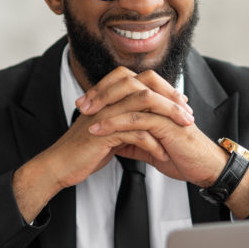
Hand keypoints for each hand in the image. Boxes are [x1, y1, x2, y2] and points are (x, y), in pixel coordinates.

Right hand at [13, 67, 198, 221]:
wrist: (60, 166)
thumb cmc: (85, 150)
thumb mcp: (110, 129)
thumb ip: (126, 119)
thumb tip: (149, 117)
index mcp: (109, 97)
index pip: (142, 81)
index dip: (164, 89)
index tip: (182, 102)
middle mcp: (107, 100)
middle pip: (146, 88)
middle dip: (171, 100)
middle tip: (188, 115)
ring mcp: (104, 114)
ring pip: (144, 105)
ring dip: (168, 118)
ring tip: (183, 131)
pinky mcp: (103, 133)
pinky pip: (136, 132)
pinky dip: (153, 143)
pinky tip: (162, 154)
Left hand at [79, 68, 227, 188]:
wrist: (201, 168)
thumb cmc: (180, 155)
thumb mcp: (148, 146)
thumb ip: (132, 138)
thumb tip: (112, 140)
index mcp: (157, 100)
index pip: (127, 82)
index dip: (104, 89)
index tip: (85, 102)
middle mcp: (161, 99)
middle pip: (127, 81)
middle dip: (101, 91)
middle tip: (81, 104)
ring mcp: (165, 109)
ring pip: (130, 96)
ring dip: (105, 104)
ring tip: (85, 115)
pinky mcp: (167, 123)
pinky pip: (136, 118)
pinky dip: (115, 122)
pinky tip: (98, 129)